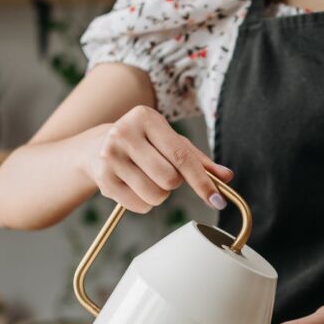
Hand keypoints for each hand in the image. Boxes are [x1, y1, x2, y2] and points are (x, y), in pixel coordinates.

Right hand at [85, 105, 233, 213]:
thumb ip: (199, 160)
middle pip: (169, 179)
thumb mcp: (171, 143)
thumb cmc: (144, 144)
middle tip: (162, 172)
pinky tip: (134, 186)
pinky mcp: (102, 179)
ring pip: (155, 195)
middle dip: (173, 184)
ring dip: (159, 195)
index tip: (217, 200)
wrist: (96, 148)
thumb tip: (226, 177)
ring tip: (147, 178)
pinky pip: (140, 205)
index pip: (181, 156)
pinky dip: (145, 203)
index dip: (202, 182)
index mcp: (145, 117)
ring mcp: (109, 156)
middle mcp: (124, 133)